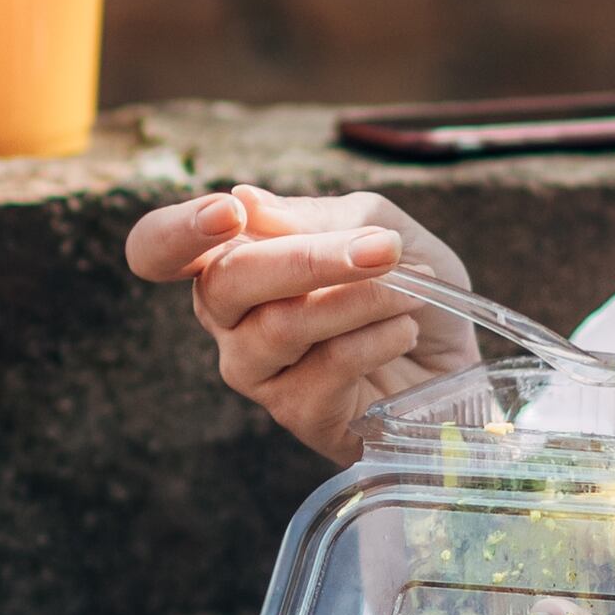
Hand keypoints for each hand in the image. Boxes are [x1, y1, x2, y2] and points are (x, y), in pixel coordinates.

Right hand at [122, 182, 483, 465]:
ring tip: (408, 291)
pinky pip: (324, 369)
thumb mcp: (378, 228)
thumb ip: (320, 217)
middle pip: (222, 285)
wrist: (456, 352)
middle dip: (304, 260)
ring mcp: (255, 370)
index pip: (158, 248)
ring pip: (279, 328)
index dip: (176, 231)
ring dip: (357, 300)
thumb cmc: (407, 285)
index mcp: (232, 259)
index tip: (230, 213)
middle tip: (380, 248)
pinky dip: (375, 340)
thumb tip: (245, 200)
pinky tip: (402, 332)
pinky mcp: (295, 413)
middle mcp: (229, 317)